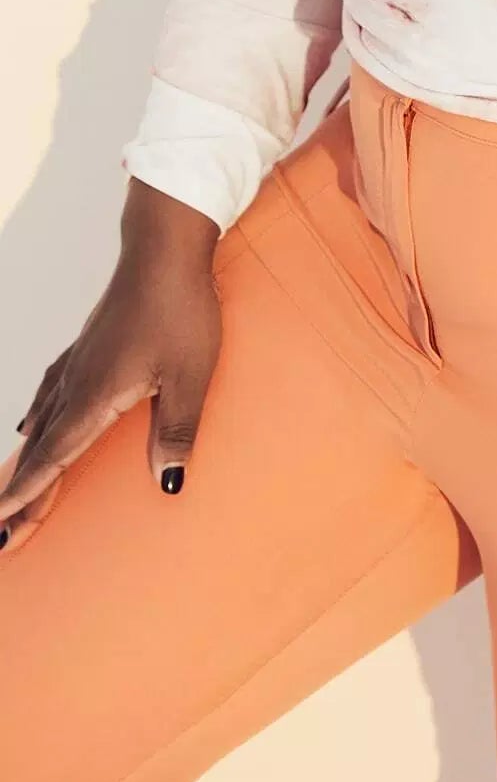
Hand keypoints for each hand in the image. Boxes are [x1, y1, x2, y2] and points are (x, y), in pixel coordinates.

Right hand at [0, 180, 223, 552]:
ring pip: (43, 422)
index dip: (29, 494)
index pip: (56, 457)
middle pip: (42, 448)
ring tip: (10, 490)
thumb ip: (178, 430)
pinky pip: (50, 394)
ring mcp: (79, 361)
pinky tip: (31, 424)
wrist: (166, 249)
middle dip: (21, 491)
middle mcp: (77, 382)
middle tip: (3, 532)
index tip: (1, 526)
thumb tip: (166, 483)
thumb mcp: (192, 375)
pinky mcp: (88, 345)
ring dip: (28, 460)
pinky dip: (38, 419)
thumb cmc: (182, 309)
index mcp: (96, 396)